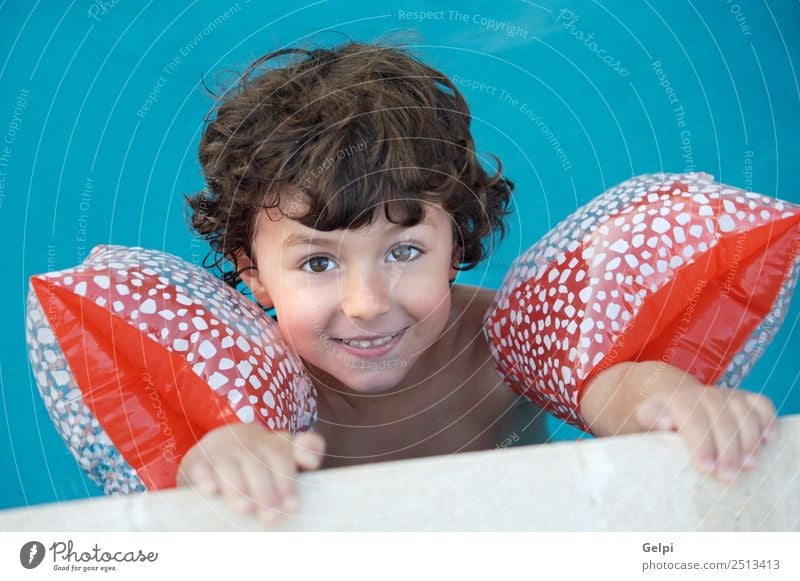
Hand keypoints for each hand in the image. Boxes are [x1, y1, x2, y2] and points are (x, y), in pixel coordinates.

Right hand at [177, 423, 325, 523]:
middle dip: (266, 492)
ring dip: (238, 488)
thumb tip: (312, 460)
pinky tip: (210, 490)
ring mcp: (222, 450)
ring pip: (230, 466)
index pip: (283, 456)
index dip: (289, 480)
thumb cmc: (259, 463)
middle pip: (258, 465)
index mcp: (273, 444)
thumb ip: (306, 454)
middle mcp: (248, 442)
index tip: (293, 506)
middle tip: (272, 518)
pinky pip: (201, 466)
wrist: (217, 447)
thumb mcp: (283, 459)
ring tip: (246, 510)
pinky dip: (205, 477)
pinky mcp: (198, 460)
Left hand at [633, 376, 775, 482]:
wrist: (672, 401)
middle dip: (727, 450)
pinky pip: (760, 404)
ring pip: (742, 413)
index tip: (705, 468)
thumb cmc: (659, 421)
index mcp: (676, 400)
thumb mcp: (645, 421)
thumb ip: (650, 419)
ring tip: (749, 466)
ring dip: (749, 440)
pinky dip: (767, 420)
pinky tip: (767, 439)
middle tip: (729, 477)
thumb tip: (665, 422)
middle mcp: (702, 394)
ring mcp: (724, 395)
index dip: (700, 444)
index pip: (691, 419)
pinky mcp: (743, 398)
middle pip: (720, 419)